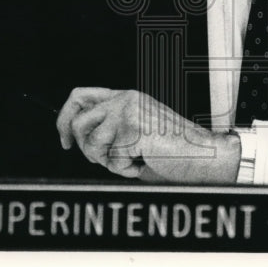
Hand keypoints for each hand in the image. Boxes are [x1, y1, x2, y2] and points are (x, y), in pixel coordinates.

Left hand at [56, 88, 239, 183]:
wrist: (203, 154)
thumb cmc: (173, 148)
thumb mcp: (133, 132)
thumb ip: (109, 128)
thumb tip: (75, 139)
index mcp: (124, 96)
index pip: (80, 96)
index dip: (64, 119)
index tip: (65, 141)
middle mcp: (124, 99)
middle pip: (78, 122)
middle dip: (86, 149)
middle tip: (107, 158)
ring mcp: (128, 113)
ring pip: (92, 144)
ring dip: (109, 162)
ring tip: (133, 160)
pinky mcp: (134, 130)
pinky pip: (113, 160)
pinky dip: (126, 170)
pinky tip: (143, 163)